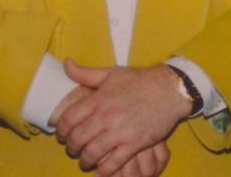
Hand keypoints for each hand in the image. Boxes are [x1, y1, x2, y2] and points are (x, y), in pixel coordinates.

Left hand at [55, 60, 189, 175]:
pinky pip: (114, 162)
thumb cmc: (139, 80)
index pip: (69, 118)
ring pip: (93, 152)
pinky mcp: (135, 143)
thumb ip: (86, 73)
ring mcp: (120, 131)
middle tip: (72, 150)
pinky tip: (100, 171)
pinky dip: (105, 170)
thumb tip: (66, 64)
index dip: (61, 129)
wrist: (169, 89)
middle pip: (78, 138)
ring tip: (85, 162)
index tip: (61, 134)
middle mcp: (106, 116)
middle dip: (71, 147)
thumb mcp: (111, 73)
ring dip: (85, 160)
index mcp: (98, 99)